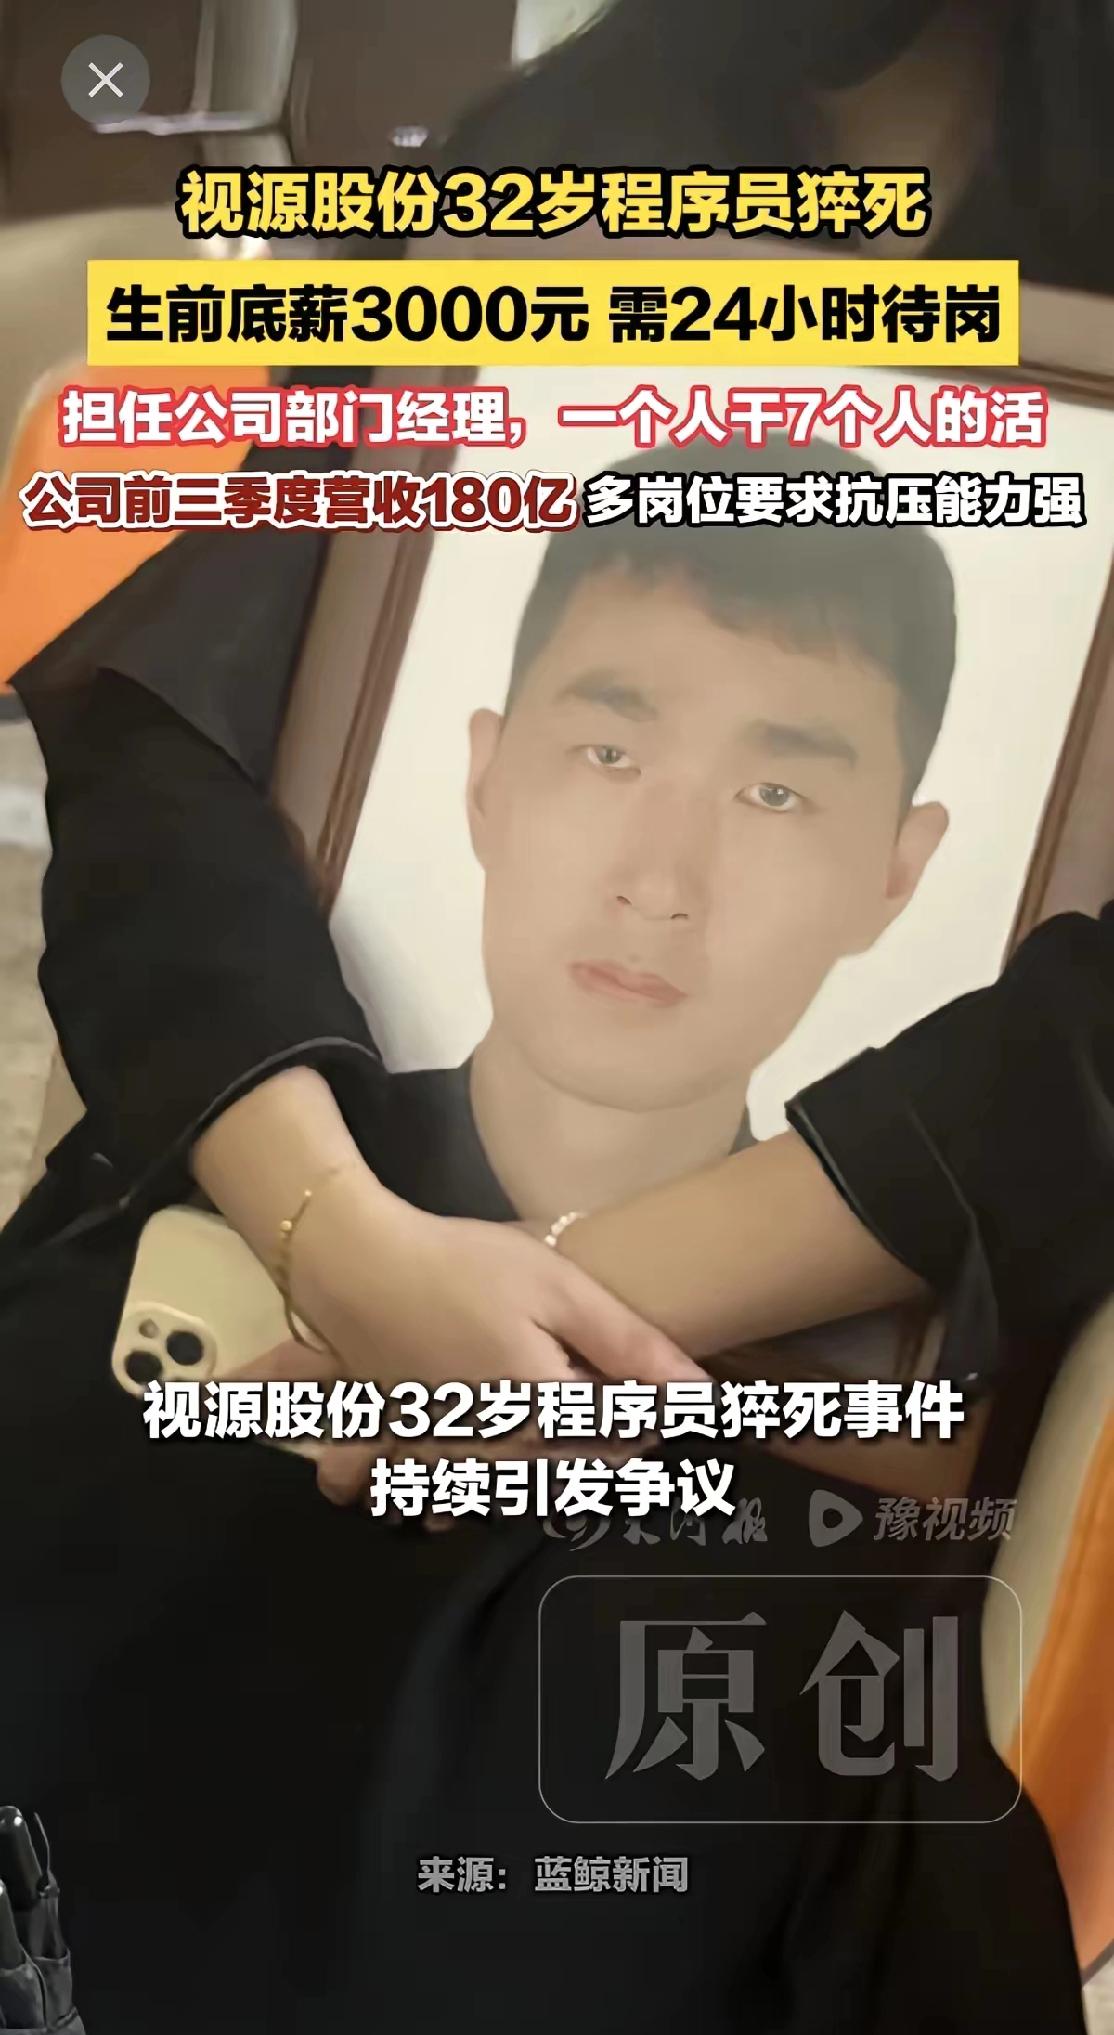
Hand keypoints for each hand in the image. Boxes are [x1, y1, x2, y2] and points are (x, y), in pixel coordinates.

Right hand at [261, 1176, 703, 1505]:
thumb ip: (631, 1346)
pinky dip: (500, 1481)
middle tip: (620, 1395)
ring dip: (564, 1465)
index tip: (662, 1386)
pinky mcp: (424, 1461)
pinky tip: (505, 1446)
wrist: (356, 1271)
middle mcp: (507, 1457)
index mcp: (548, 1416)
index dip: (657, 1412)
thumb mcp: (559, 1288)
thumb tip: (703, 1393)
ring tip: (568, 1413)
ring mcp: (460, 1467)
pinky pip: (475, 1495)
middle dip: (615, 1443)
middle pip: (587, 1472)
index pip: (631, 1440)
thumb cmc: (463, 1267)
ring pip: (536, 1491)